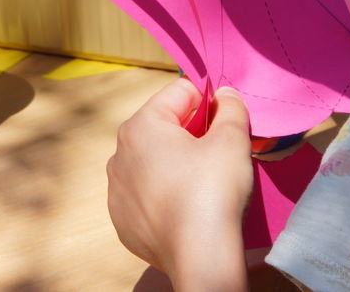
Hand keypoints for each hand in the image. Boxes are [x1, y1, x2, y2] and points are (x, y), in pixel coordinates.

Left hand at [108, 79, 253, 291]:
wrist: (200, 257)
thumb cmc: (213, 190)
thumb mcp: (232, 139)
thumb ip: (230, 106)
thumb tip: (225, 95)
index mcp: (140, 126)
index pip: (181, 92)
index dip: (209, 103)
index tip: (224, 125)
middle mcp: (119, 154)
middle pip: (164, 126)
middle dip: (191, 133)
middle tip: (217, 155)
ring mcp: (117, 190)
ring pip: (154, 160)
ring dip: (176, 163)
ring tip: (201, 184)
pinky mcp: (123, 220)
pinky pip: (147, 193)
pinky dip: (165, 193)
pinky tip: (185, 207)